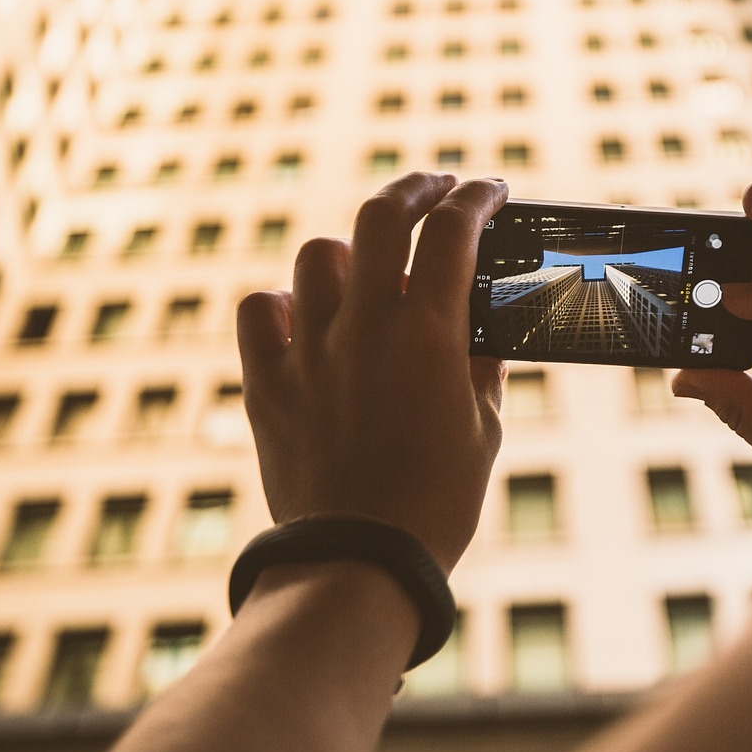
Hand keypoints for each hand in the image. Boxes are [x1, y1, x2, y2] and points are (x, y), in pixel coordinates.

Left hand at [236, 173, 509, 571]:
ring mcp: (308, 350)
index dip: (476, 198)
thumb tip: (479, 325)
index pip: (454, 230)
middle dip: (415, 188)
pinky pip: (261, 310)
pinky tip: (305, 317)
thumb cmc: (436, 504)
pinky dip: (284, 302)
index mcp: (430, 334)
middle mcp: (364, 327)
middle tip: (433, 189)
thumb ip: (481, 364)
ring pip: (319, 256)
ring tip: (369, 269)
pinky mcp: (266, 382)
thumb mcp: (484, 429)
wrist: (360, 564)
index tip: (489, 191)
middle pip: (382, 216)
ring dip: (352, 252)